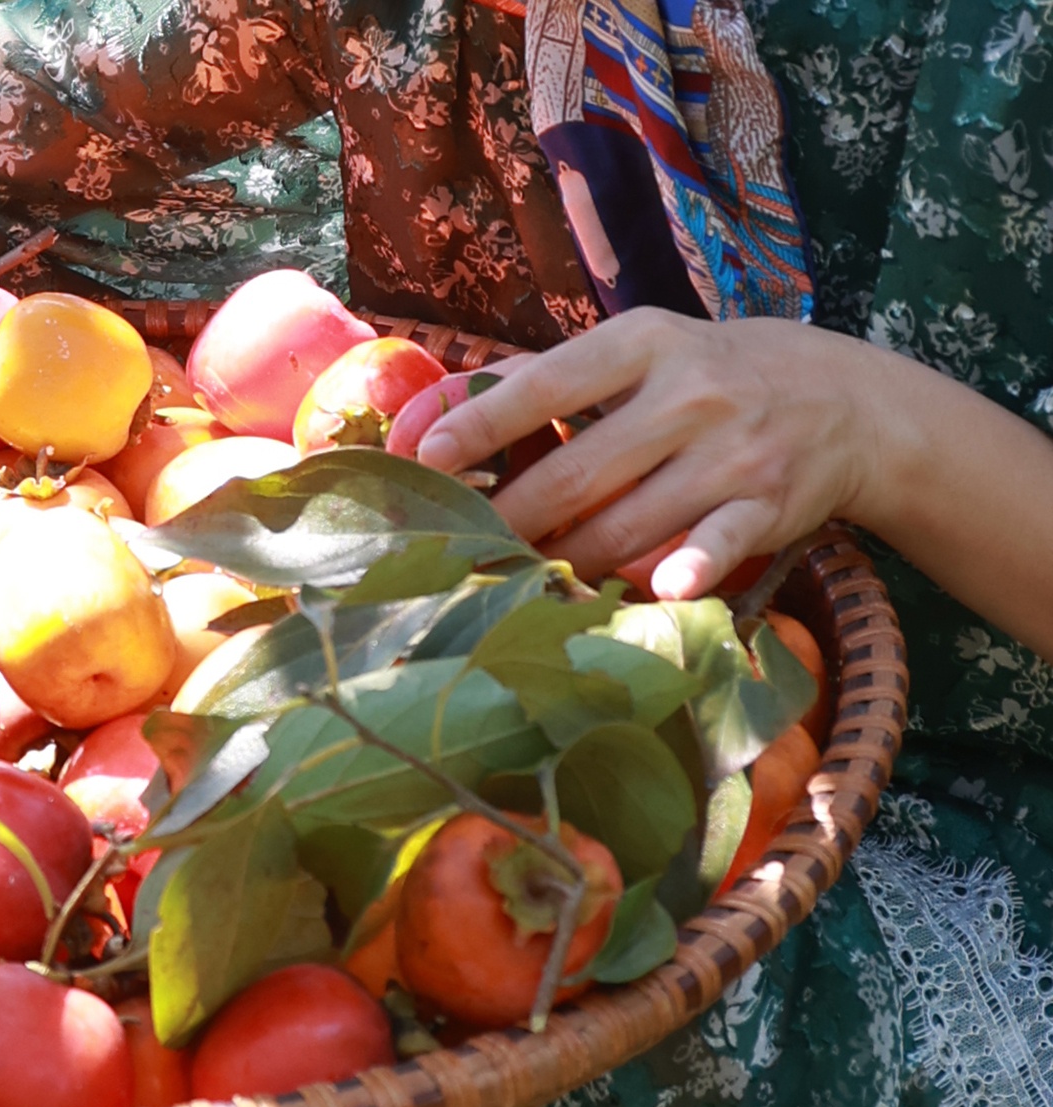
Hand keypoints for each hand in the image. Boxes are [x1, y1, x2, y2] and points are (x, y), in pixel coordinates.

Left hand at [412, 308, 901, 596]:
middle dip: (515, 519)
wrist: (848, 399)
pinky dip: (694, 566)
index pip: (548, 386)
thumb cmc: (709, 376)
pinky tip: (666, 590)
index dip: (484, 424)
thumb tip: (443, 405)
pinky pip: (722, 540)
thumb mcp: (641, 351)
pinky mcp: (769, 504)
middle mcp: (689, 395)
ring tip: (522, 582)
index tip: (429, 458)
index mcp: (644, 345)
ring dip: (569, 559)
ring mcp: (732, 452)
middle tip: (465, 552)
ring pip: (630, 521)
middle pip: (579, 472)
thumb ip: (552, 378)